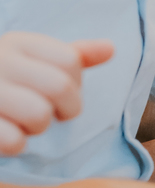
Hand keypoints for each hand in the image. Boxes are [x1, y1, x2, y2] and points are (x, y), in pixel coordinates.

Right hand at [0, 33, 113, 154]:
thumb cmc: (5, 81)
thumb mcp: (33, 61)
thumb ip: (71, 56)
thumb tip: (111, 48)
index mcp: (17, 42)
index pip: (70, 61)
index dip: (76, 85)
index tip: (62, 93)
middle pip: (59, 87)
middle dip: (66, 109)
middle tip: (53, 114)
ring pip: (39, 115)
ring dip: (38, 128)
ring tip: (26, 124)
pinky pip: (13, 140)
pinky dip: (16, 144)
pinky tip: (7, 136)